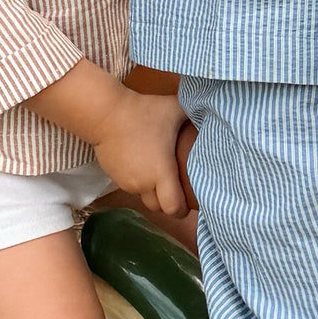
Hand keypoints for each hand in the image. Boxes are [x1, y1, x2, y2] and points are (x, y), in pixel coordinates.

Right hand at [90, 82, 189, 217]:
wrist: (105, 114)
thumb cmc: (144, 112)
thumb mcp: (175, 109)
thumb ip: (195, 114)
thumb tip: (213, 113)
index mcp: (161, 173)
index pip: (174, 208)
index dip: (183, 209)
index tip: (190, 200)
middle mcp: (144, 184)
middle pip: (159, 208)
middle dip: (169, 203)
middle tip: (178, 189)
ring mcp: (127, 183)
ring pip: (144, 198)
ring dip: (153, 192)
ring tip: (161, 175)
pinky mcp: (114, 178)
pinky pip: (131, 187)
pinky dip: (139, 183)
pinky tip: (143, 166)